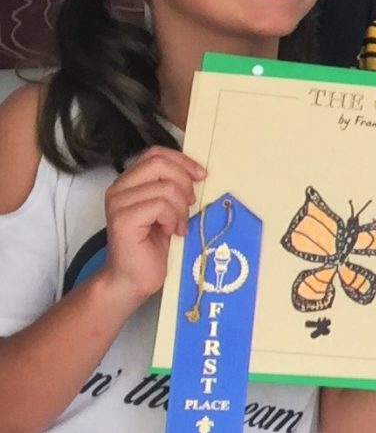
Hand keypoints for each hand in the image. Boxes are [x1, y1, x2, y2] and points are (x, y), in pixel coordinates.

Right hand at [97, 147, 204, 304]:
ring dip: (181, 207)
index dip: (182, 161)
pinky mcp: (123, 219)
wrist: (133, 278)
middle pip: (160, 164)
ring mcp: (118, 203)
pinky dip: (173, 218)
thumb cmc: (153, 245)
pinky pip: (160, 205)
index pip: (156, 154)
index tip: (201, 176)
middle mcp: (119, 188)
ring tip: (178, 225)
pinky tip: (171, 232)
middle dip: (184, 183)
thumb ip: (173, 187)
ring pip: (165, 187)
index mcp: (129, 181)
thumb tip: (198, 172)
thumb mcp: (168, 208)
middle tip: (189, 205)